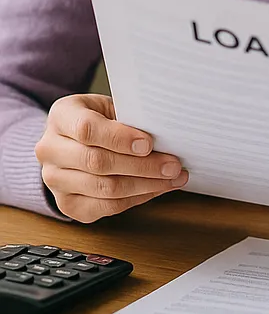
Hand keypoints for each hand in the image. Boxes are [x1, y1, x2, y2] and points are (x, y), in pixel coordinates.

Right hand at [35, 94, 187, 222]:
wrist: (75, 139)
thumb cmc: (101, 118)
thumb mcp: (112, 106)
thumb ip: (131, 117)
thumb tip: (167, 133)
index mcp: (62, 116)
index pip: (87, 129)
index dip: (120, 138)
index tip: (149, 144)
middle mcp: (50, 149)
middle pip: (97, 162)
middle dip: (142, 165)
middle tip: (173, 165)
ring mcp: (54, 180)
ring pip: (104, 188)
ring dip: (146, 185)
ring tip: (173, 177)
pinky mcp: (67, 204)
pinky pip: (105, 207)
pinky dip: (137, 198)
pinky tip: (158, 188)